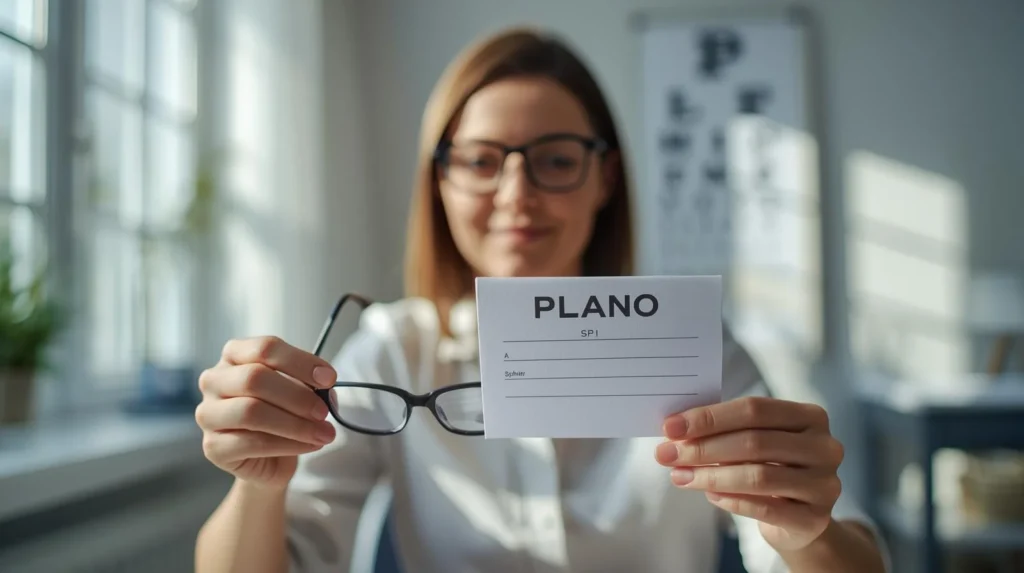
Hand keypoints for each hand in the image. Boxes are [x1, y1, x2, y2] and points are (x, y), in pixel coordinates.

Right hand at [195, 336, 338, 489]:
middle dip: (297, 396)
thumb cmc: (281, 413)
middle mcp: (214, 380)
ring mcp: (208, 414)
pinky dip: (288, 444)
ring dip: (295, 424)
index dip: (301, 362)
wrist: (269, 458)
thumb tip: (324, 389)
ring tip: (323, 433)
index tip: (329, 379)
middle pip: (254, 378)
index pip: (265, 348)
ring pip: (251, 412)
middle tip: (324, 412)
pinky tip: (309, 445)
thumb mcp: (298, 390)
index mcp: (234, 355)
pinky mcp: (212, 447)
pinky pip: (251, 444)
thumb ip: (309, 384)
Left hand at [654, 396, 843, 551]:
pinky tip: (709, 495)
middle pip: (754, 442)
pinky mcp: (815, 519)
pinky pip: (764, 509)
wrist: (800, 517)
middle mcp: (825, 447)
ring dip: (710, 476)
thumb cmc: (771, 466)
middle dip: (703, 448)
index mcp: (810, 416)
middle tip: (666, 454)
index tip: (670, 426)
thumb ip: (724, 430)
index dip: (709, 417)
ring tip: (680, 476)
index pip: (754, 409)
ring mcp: (824, 484)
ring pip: (758, 476)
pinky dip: (731, 501)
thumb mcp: (754, 440)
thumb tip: (674, 429)